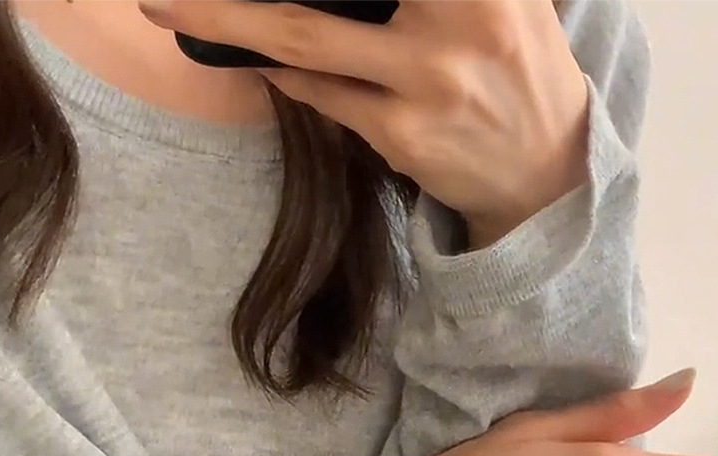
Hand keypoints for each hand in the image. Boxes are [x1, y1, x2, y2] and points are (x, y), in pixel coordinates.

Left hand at [138, 0, 589, 241]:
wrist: (549, 176)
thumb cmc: (520, 70)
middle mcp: (459, 22)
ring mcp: (427, 83)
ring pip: (302, 41)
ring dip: (227, 19)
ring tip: (168, 6)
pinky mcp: (402, 136)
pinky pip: (324, 95)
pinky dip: (286, 75)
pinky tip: (262, 62)